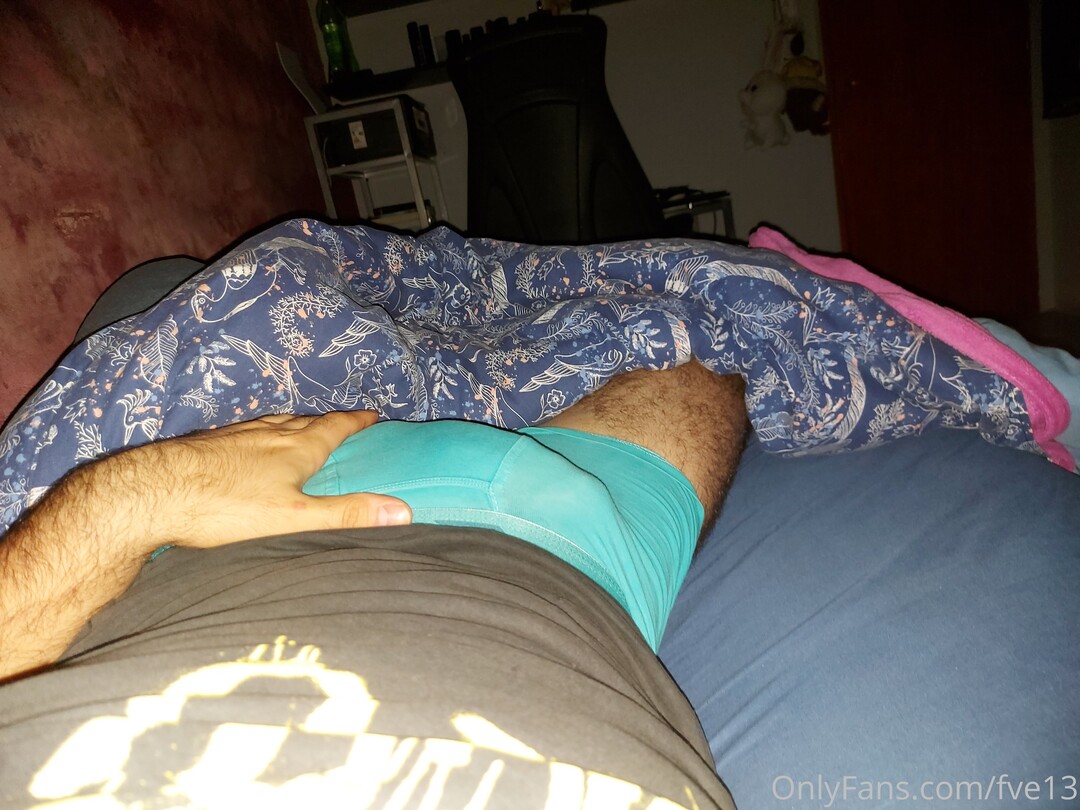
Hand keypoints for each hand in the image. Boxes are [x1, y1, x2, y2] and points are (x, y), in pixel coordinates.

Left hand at [121, 410, 412, 549]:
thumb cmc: (227, 508)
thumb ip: (347, 515)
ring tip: (300, 427)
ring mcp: (235, 436)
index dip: (356, 421)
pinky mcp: (207, 444)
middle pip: (305, 421)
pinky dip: (260, 434)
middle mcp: (269, 434)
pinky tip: (249, 445)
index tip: (373, 413)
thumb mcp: (295, 518)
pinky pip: (245, 432)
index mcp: (296, 449)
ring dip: (293, 423)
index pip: (335, 428)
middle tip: (343, 421)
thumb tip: (404, 511)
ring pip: (273, 423)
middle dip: (327, 420)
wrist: (152, 492)